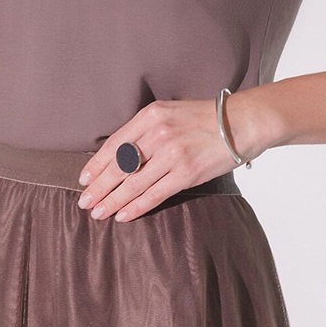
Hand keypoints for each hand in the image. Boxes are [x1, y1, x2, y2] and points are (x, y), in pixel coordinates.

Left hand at [76, 89, 264, 223]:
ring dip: (112, 201)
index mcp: (151, 115)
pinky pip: (154, 194)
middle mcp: (158, 133)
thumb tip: (120, 154)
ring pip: (133, 183)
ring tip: (98, 212)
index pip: (115, 143)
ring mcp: (172, 154)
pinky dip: (136, 206)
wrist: (241, 122)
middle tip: (85, 201)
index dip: (96, 164)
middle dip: (99, 187)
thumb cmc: (205, 118)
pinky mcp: (186, 173)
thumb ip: (146, 129)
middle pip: (119, 166)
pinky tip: (123, 214)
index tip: (84, 178)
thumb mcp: (170, 112)